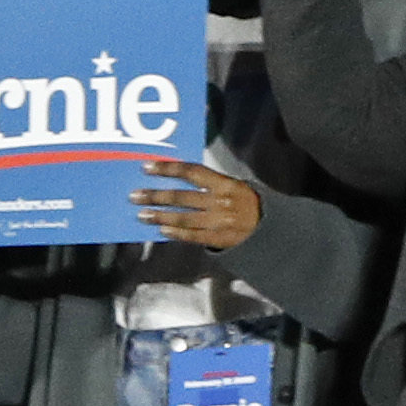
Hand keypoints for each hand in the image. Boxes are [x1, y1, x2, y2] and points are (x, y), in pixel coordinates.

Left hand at [133, 158, 262, 251]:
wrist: (270, 228)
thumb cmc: (248, 202)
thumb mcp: (236, 186)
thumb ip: (211, 183)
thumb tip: (179, 177)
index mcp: (226, 185)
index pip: (192, 172)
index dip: (168, 169)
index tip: (147, 167)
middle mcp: (220, 202)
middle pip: (182, 197)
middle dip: (156, 196)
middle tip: (135, 196)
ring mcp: (218, 221)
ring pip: (183, 218)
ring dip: (160, 216)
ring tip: (142, 215)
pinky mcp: (217, 238)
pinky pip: (192, 235)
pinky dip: (175, 233)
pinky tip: (161, 230)